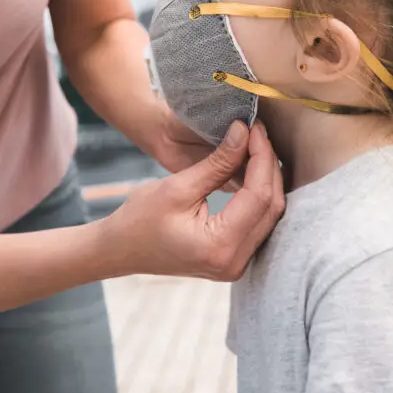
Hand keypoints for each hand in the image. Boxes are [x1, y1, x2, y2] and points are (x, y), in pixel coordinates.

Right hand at [99, 120, 284, 280]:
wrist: (121, 249)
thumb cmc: (140, 218)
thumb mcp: (178, 186)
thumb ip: (217, 162)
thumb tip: (244, 132)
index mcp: (219, 246)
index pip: (258, 195)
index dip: (262, 157)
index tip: (254, 128)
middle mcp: (235, 262)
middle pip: (271, 206)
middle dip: (268, 165)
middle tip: (257, 133)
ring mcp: (237, 264)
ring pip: (270, 215)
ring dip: (267, 179)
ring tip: (256, 147)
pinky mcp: (235, 258)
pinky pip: (259, 223)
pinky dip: (259, 195)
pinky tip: (253, 171)